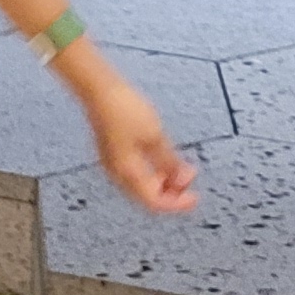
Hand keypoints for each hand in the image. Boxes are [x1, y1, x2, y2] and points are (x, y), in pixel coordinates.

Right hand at [80, 67, 197, 214]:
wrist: (99, 90)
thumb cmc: (125, 110)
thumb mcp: (155, 135)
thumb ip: (170, 161)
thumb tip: (184, 179)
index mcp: (128, 174)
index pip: (155, 202)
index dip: (177, 203)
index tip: (194, 197)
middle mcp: (118, 175)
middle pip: (147, 197)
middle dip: (171, 193)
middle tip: (190, 180)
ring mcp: (113, 165)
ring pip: (141, 186)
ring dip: (163, 182)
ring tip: (181, 170)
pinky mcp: (113, 154)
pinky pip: (135, 173)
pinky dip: (152, 173)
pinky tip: (163, 160)